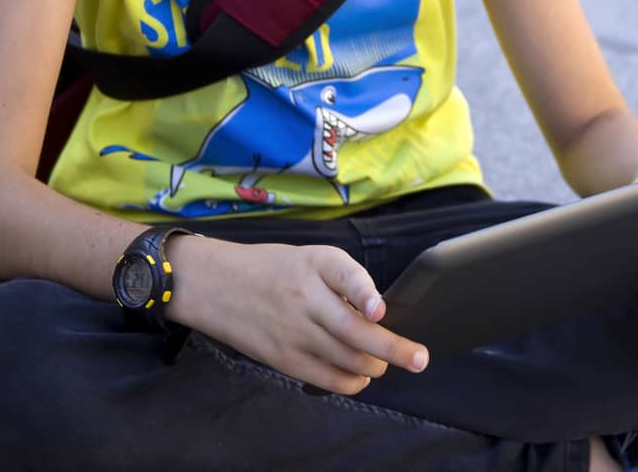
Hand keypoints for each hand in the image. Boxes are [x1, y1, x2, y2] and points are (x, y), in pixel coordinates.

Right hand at [166, 238, 428, 394]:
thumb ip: (346, 280)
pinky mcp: (284, 359)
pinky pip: (327, 378)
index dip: (364, 294)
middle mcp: (304, 299)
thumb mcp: (311, 258)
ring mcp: (293, 333)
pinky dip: (352, 380)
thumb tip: (380, 313)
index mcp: (314, 264)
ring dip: (376, 365)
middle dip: (392, 349)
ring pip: (346, 359)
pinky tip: (361, 373)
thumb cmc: (275, 270)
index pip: (344, 275)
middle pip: (353, 332)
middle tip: (419, 358)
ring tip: (386, 360)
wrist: (218, 286)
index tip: (379, 311)